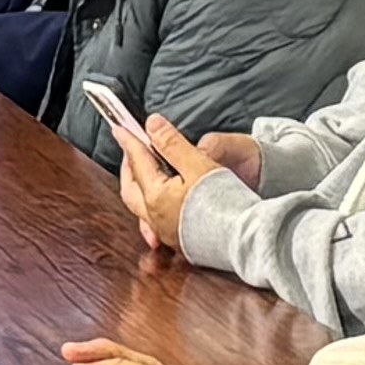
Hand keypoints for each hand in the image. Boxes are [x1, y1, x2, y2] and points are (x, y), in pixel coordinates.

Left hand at [109, 107, 220, 253]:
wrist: (243, 238)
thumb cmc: (223, 202)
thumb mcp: (198, 163)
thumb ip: (172, 143)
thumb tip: (152, 124)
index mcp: (155, 196)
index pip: (137, 162)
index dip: (130, 142)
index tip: (121, 129)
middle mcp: (154, 217)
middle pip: (130, 187)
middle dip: (129, 166)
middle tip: (131, 150)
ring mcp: (165, 232)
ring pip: (139, 206)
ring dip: (138, 186)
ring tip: (143, 174)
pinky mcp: (179, 240)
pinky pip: (153, 221)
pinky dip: (150, 205)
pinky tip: (158, 204)